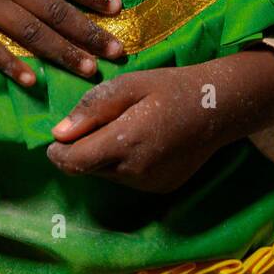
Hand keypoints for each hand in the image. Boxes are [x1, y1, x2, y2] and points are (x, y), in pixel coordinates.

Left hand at [46, 50, 273, 192]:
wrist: (218, 107)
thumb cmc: (170, 87)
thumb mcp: (129, 84)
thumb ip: (92, 109)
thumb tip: (58, 133)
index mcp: (125, 143)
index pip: (74, 163)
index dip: (58, 153)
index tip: (55, 141)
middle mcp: (135, 172)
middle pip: (89, 169)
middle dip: (83, 150)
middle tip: (97, 122)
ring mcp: (149, 184)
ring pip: (107, 175)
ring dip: (103, 157)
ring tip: (123, 126)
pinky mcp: (161, 189)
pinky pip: (128, 179)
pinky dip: (124, 164)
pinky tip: (142, 140)